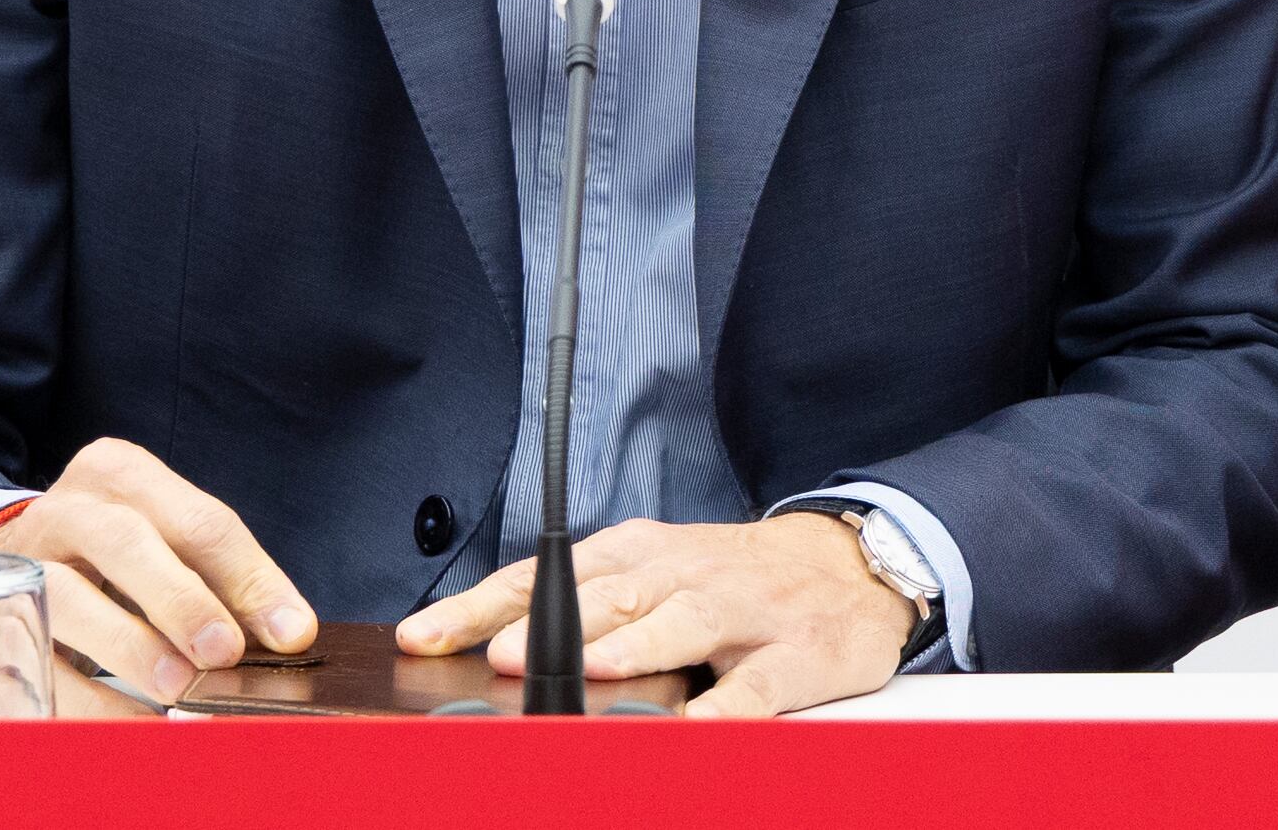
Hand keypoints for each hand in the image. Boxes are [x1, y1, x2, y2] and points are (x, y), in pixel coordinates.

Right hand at [0, 437, 315, 713]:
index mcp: (118, 474)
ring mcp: (16, 568)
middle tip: (226, 653)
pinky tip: (129, 724)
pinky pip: (35, 666)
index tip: (291, 632)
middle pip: (125, 543)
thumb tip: (288, 633)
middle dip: (183, 601)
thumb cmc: (110, 558)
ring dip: (131, 649)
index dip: (250, 578)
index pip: (200, 521)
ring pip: (69, 600)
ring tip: (178, 689)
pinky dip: (84, 700)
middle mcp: (63, 511)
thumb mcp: (165, 544)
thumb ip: (224, 580)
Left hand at [398, 513, 917, 716]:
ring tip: (596, 669)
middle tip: (498, 654)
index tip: (425, 636)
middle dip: (549, 624)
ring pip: (684, 623)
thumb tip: (488, 649)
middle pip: (609, 594)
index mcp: (644, 553)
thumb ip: (591, 608)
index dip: (483, 605)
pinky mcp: (797, 652)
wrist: (852, 563)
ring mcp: (744, 610)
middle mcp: (687, 572)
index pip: (546, 575)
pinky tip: (699, 725)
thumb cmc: (736, 578)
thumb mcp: (660, 573)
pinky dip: (726, 705)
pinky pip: (757, 684)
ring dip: (637, 645)